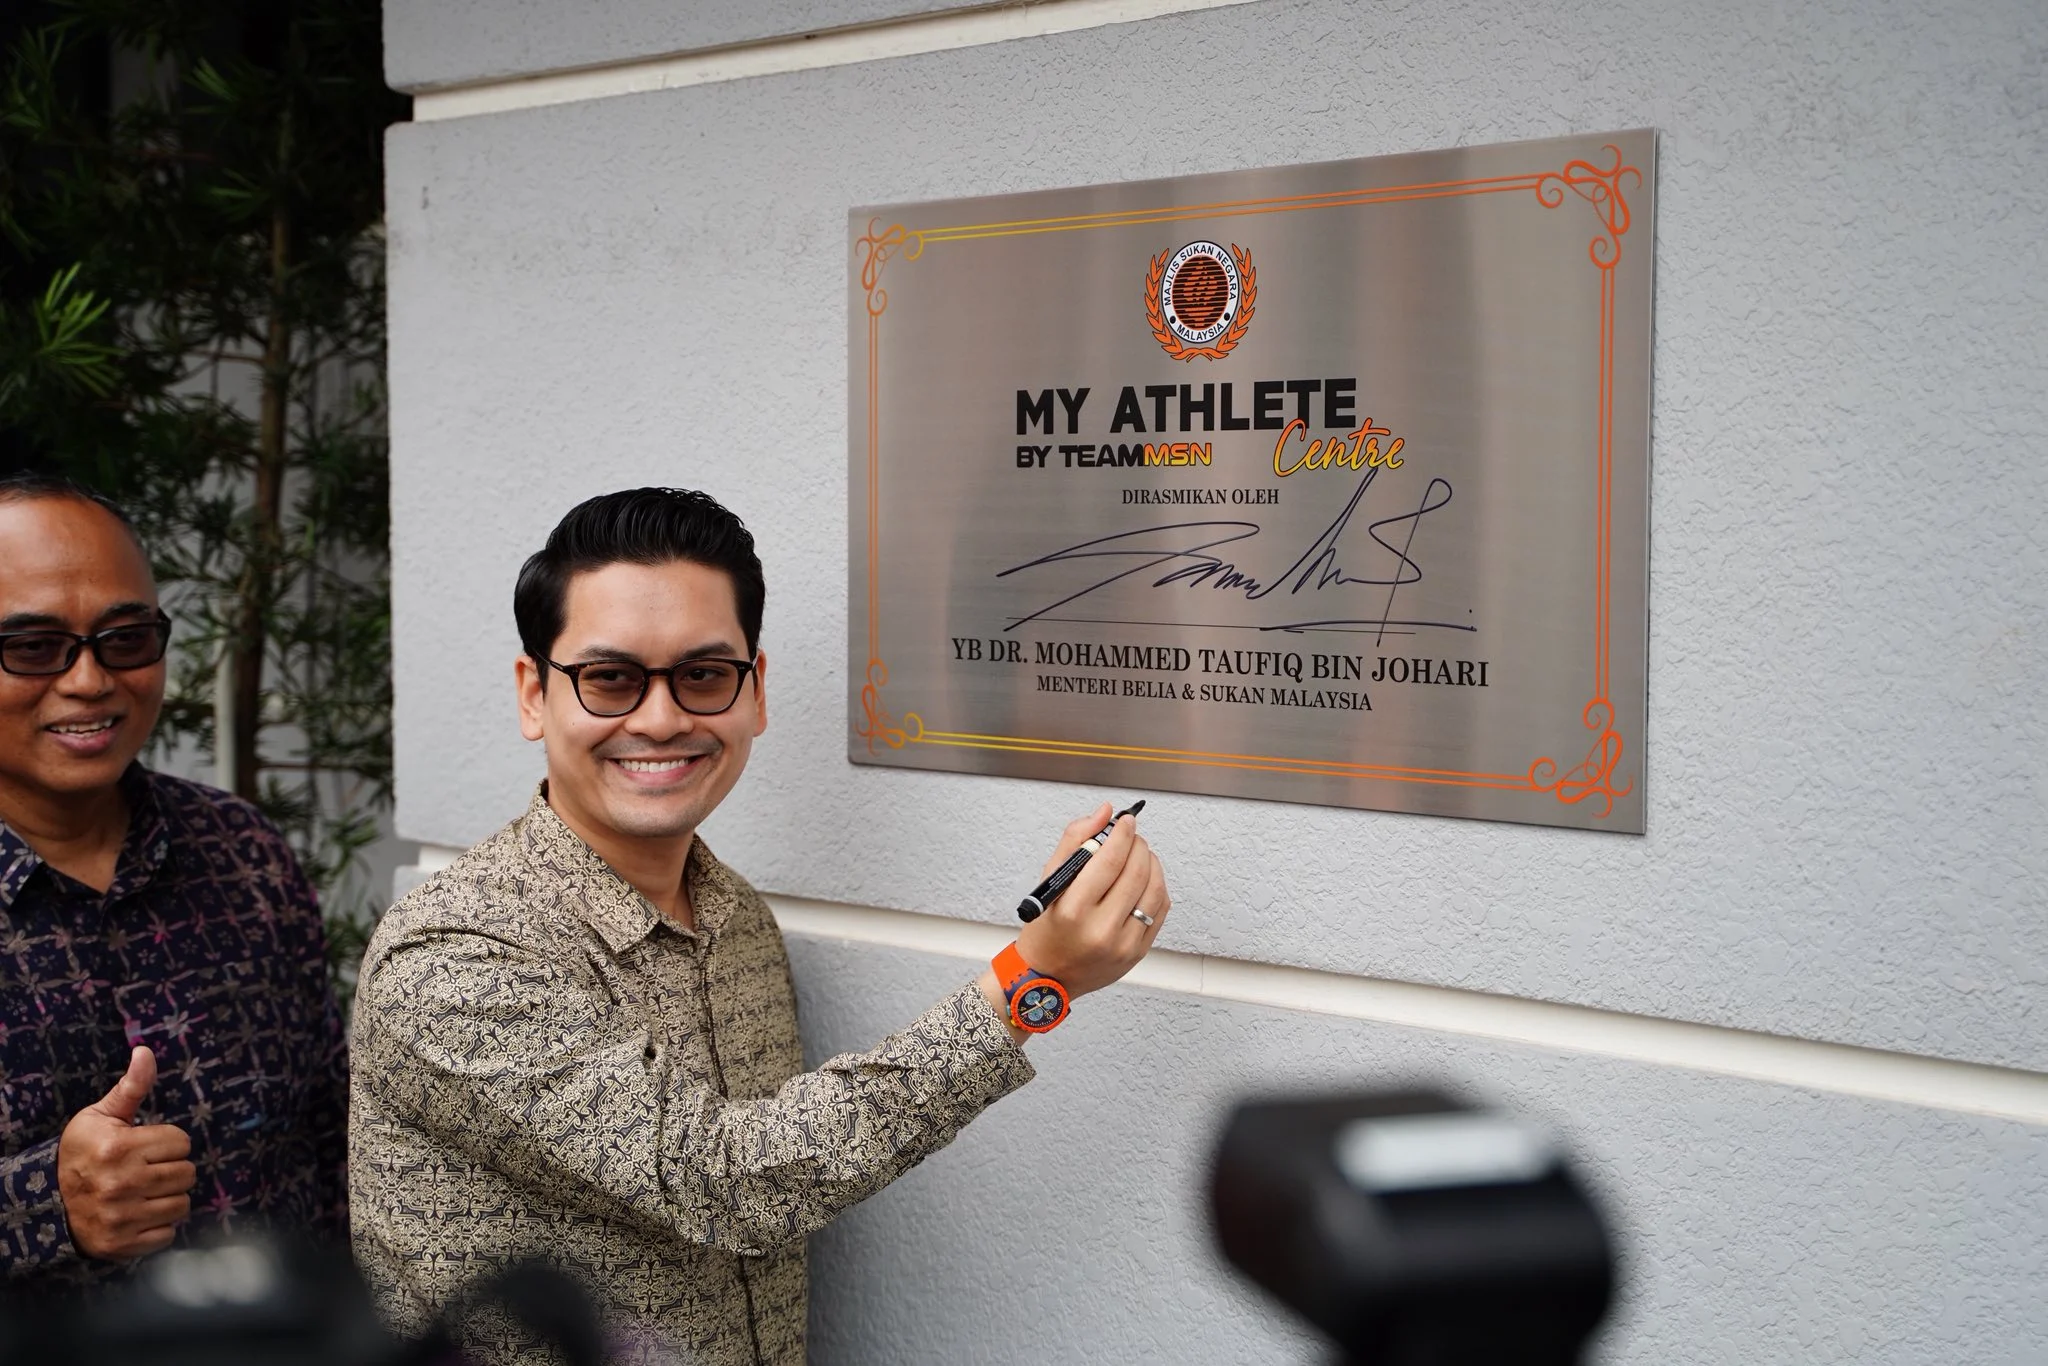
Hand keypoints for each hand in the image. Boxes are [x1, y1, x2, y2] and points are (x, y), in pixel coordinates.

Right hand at [57, 1046, 195, 1260]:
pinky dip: (159, 1225)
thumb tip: (145, 1051)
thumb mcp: (100, 1116)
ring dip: (169, 1197)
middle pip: (187, 1173)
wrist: (47, 1201)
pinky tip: (140, 1213)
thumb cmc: (82, 1152)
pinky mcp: (122, 1244)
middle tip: (149, 1169)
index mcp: (120, 1148)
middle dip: (172, 1168)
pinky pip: (168, 1233)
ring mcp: (122, 1217)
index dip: (168, 1142)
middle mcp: (122, 1184)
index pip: (181, 1142)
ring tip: (146, 1191)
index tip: (148, 1146)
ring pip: (182, 1204)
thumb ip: (130, 1087)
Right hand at [978, 804, 1169, 1034]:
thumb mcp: (1049, 881)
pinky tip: (1145, 879)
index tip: (1126, 821)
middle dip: (1138, 845)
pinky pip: (1160, 910)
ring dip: (1152, 863)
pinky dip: (1157, 887)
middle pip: (1136, 872)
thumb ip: (1075, 841)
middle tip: (1132, 837)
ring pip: (1155, 890)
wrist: (1048, 977)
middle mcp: (1100, 930)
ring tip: (1140, 855)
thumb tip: (1105, 813)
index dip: (1122, 835)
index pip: (1109, 861)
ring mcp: (1123, 944)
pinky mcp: (1138, 953)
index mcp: (1073, 910)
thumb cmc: (1045, 928)